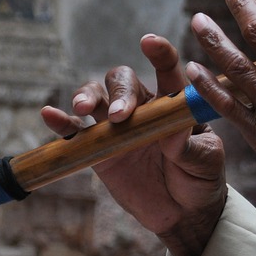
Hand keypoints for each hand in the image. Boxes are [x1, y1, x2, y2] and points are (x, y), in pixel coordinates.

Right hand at [41, 34, 226, 255]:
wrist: (183, 213)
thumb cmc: (201, 178)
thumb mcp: (205, 161)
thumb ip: (189, 145)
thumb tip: (174, 130)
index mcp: (174, 103)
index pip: (167, 70)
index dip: (159, 53)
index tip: (149, 42)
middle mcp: (143, 107)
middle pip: (123, 80)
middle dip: (119, 91)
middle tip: (120, 115)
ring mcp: (117, 126)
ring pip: (96, 96)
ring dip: (87, 96)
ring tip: (84, 108)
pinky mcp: (98, 149)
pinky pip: (75, 131)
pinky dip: (61, 121)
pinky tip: (49, 115)